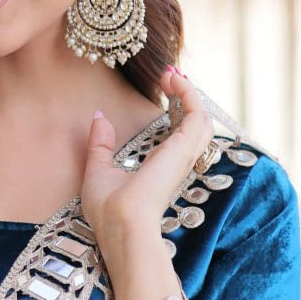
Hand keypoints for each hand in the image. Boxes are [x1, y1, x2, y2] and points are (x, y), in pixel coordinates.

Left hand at [81, 67, 212, 263]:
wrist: (121, 224)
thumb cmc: (110, 210)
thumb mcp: (98, 170)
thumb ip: (101, 145)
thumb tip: (99, 118)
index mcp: (159, 169)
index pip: (178, 136)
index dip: (175, 111)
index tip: (164, 89)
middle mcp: (176, 162)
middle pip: (194, 126)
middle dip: (186, 99)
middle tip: (170, 77)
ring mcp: (183, 156)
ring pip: (202, 119)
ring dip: (189, 93)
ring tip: (171, 75)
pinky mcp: (184, 149)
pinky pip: (197, 114)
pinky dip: (188, 94)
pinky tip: (173, 81)